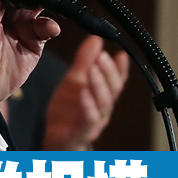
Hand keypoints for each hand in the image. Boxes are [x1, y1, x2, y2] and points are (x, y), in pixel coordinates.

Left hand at [42, 34, 129, 149]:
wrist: (56, 138)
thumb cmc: (69, 110)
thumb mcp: (74, 81)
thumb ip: (84, 61)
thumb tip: (95, 39)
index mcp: (102, 95)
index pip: (116, 80)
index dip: (120, 68)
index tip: (121, 54)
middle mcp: (102, 108)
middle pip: (112, 90)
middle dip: (109, 72)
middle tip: (103, 56)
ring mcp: (94, 120)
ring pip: (103, 103)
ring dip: (99, 85)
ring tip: (94, 69)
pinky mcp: (82, 131)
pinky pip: (89, 119)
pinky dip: (88, 106)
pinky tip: (83, 93)